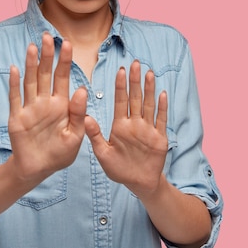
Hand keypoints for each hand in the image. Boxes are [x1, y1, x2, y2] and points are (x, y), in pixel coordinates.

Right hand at [8, 33, 86, 182]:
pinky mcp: (17, 117)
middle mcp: (46, 102)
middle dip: (48, 55)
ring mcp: (30, 108)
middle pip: (46, 74)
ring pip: (31, 81)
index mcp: (62, 105)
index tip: (68, 43)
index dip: (65, 61)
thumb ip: (79, 114)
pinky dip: (14, 83)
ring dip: (31, 64)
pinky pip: (15, 97)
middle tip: (48, 36)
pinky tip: (15, 68)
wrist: (38, 170)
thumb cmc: (59, 154)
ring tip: (33, 47)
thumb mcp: (75, 136)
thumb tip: (82, 89)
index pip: (64, 78)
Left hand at [85, 60, 167, 196]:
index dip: (121, 86)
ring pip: (149, 105)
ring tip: (149, 73)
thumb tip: (85, 118)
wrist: (139, 183)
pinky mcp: (160, 138)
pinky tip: (163, 94)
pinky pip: (161, 120)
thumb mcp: (103, 154)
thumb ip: (95, 136)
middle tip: (135, 63)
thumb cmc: (119, 169)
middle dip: (135, 81)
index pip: (120, 101)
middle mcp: (134, 124)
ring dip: (149, 89)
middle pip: (135, 98)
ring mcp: (148, 129)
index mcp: (120, 126)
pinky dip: (162, 108)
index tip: (120, 70)